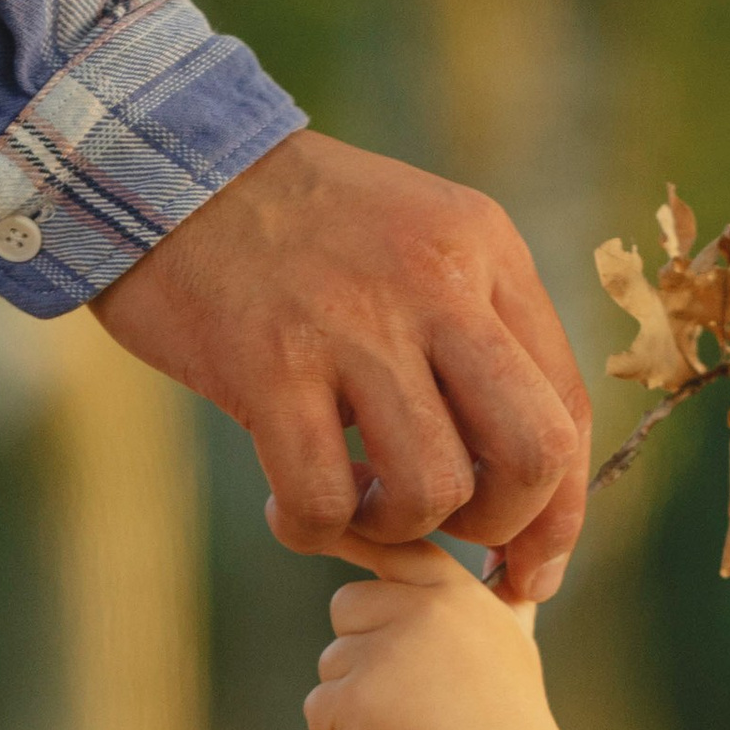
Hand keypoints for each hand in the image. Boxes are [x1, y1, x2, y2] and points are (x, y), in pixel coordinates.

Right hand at [97, 130, 591, 597]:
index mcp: (487, 251)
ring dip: (401, 528)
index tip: (531, 566)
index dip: (560, 512)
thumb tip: (532, 485)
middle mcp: (435, 282)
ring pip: (435, 489)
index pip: (568, 409)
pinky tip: (290, 504)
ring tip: (359, 502)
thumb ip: (480, 338)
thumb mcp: (420, 242)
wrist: (161, 163)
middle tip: (452, 532)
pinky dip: (315, 529)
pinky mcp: (269, 365)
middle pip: (532, 455)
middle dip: (505, 528)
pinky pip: (325, 499)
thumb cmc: (299, 229)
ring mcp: (353, 324)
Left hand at [305, 545, 565, 729]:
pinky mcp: (358, 698)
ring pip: (331, 663)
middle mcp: (422, 611)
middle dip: (362, 650)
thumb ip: (500, 596)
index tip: (320, 528)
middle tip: (410, 697)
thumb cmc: (510, 720)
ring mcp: (387, 653)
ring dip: (354, 701)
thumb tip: (507, 552)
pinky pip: (318, 709)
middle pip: (346, 607)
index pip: (393, 548)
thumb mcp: (513, 641)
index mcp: (456, 593)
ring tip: (411, 728)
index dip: (353, 537)